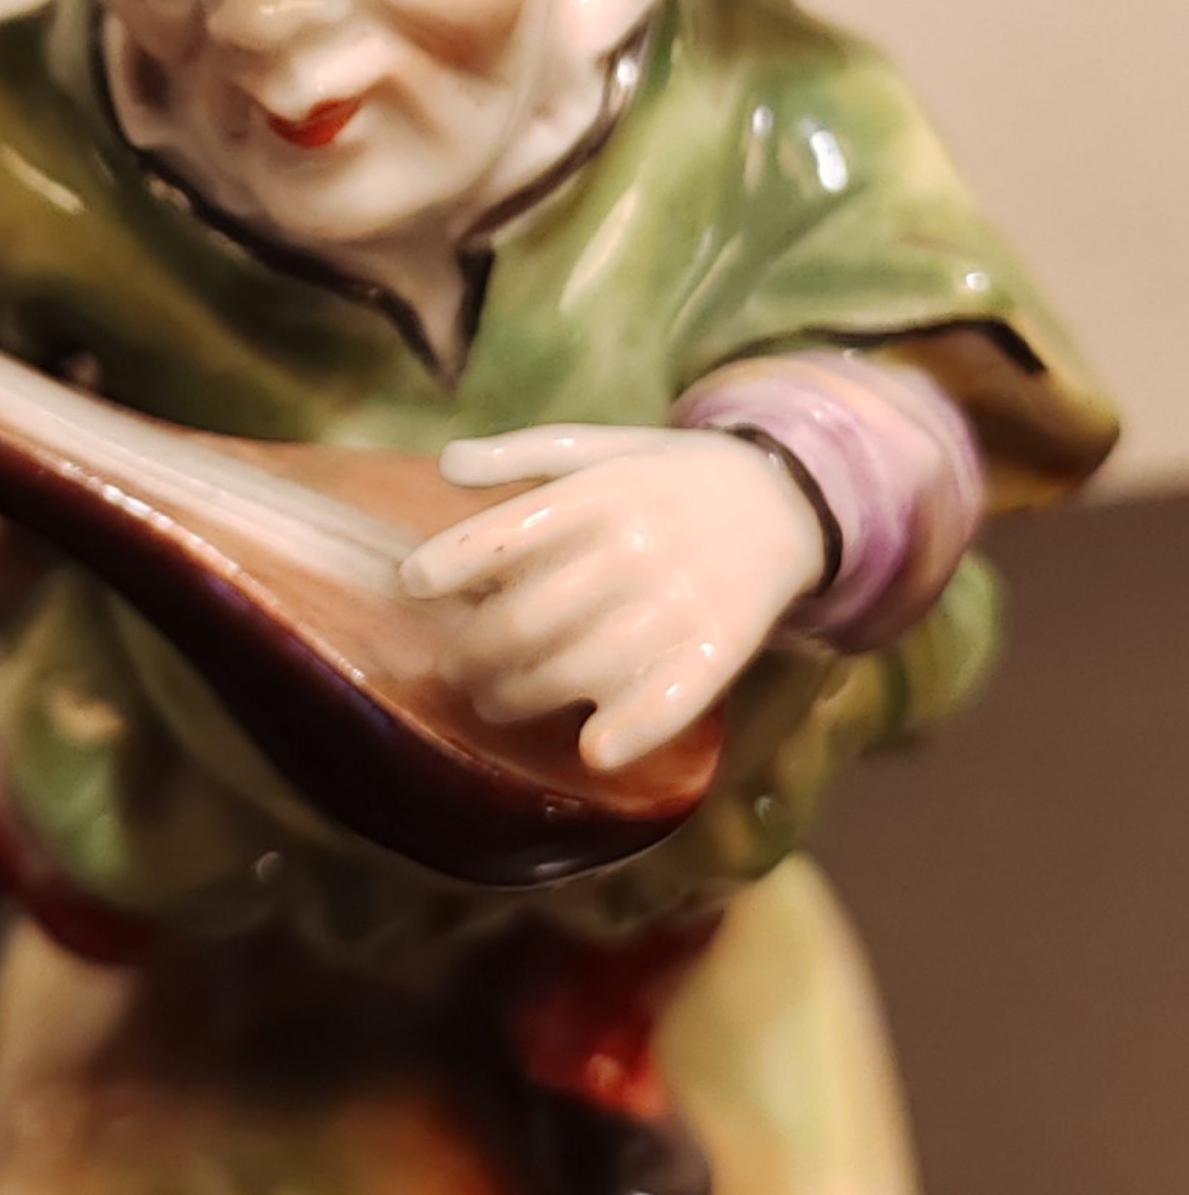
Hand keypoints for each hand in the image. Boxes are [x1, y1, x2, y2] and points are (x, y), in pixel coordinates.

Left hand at [400, 425, 826, 772]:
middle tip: (452, 668)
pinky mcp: (720, 647)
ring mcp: (679, 600)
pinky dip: (629, 731)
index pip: (508, 531)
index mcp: (601, 492)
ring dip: (521, 695)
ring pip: (580, 665)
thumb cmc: (668, 476)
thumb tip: (447, 463)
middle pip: (530, 615)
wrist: (784, 499)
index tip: (411, 584)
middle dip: (474, 652)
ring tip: (492, 702)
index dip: (451, 561)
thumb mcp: (602, 445)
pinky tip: (590, 748)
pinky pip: (669, 700)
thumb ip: (523, 453)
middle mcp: (636, 545)